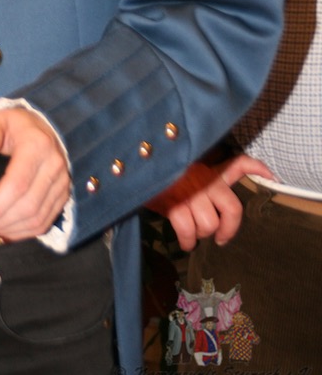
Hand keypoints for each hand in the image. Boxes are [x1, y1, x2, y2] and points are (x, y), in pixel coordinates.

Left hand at [0, 107, 70, 239]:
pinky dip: (25, 232)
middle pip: (28, 206)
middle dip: (1, 220)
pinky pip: (45, 222)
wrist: (43, 128)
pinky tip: (8, 228)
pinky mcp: (63, 196)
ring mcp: (61, 183)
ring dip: (11, 228)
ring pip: (37, 218)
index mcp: (37, 145)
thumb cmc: (15, 126)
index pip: (17, 184)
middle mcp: (54, 165)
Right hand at [146, 153, 274, 249]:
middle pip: (232, 210)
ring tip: (191, 232)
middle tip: (220, 236)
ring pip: (209, 225)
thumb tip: (208, 196)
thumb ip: (198, 174)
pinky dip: (186, 241)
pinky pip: (188, 231)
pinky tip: (183, 242)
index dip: (258, 168)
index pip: (238, 164)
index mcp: (207, 169)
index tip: (272, 177)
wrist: (134, 165)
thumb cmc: (157, 170)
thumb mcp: (179, 166)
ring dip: (200, 233)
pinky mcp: (175, 204)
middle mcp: (204, 180)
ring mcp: (191, 193)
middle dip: (226, 229)